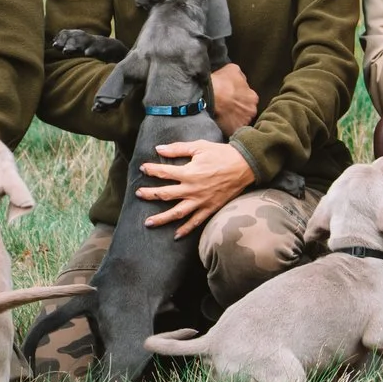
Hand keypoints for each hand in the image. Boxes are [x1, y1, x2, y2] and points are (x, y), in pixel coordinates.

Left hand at [137, 140, 255, 236]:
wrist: (244, 166)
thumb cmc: (221, 154)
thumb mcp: (199, 146)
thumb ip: (177, 148)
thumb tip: (159, 149)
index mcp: (188, 173)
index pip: (163, 173)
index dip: (151, 170)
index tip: (142, 169)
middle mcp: (192, 189)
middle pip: (165, 194)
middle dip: (149, 195)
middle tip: (138, 194)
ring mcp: (201, 201)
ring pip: (177, 213)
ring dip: (161, 218)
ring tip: (148, 223)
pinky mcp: (210, 208)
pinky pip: (196, 222)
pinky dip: (185, 230)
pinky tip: (175, 235)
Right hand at [209, 63, 257, 129]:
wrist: (208, 97)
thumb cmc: (221, 82)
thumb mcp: (233, 69)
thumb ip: (241, 76)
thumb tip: (242, 80)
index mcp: (253, 97)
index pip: (249, 99)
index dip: (240, 98)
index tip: (232, 98)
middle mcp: (252, 111)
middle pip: (246, 111)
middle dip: (239, 109)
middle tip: (227, 106)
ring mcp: (243, 122)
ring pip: (240, 121)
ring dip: (234, 118)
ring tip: (223, 115)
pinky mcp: (234, 131)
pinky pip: (232, 130)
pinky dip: (228, 127)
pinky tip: (221, 123)